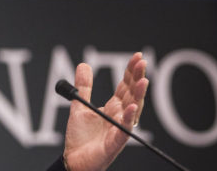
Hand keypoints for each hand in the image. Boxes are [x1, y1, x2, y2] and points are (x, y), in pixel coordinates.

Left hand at [63, 52, 148, 170]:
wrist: (73, 160)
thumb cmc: (80, 137)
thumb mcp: (80, 106)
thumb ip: (83, 87)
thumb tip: (84, 65)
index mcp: (113, 107)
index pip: (125, 86)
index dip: (131, 72)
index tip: (137, 57)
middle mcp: (119, 116)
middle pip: (132, 94)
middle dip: (137, 78)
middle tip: (142, 62)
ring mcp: (119, 129)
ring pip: (132, 110)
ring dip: (138, 95)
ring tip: (143, 80)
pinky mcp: (114, 142)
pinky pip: (123, 130)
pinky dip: (127, 119)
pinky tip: (130, 107)